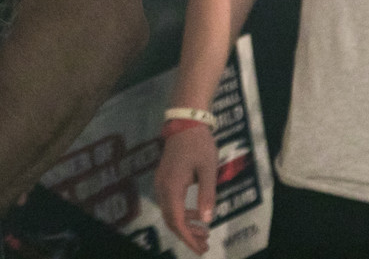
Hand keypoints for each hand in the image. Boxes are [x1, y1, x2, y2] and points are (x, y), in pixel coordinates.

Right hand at [154, 126, 217, 254]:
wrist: (185, 123)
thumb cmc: (199, 145)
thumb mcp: (208, 170)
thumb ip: (207, 195)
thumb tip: (206, 220)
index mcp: (172, 186)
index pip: (176, 220)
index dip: (188, 238)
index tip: (201, 249)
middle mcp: (162, 187)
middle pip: (170, 219)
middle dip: (187, 235)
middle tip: (205, 245)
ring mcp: (160, 182)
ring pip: (169, 212)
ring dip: (184, 226)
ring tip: (203, 233)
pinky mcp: (163, 178)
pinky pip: (169, 203)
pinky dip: (181, 214)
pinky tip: (196, 215)